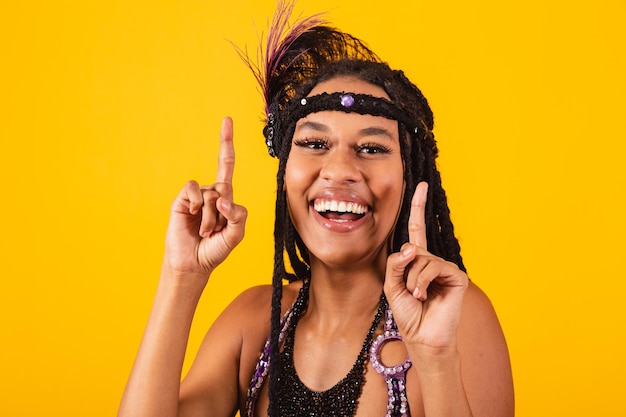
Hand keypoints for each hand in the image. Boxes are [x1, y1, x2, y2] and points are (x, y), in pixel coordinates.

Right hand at [163, 117, 246, 279]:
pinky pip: (193, 191)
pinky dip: (196, 205)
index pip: (226, 165)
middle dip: (221, 212)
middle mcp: (211, 193)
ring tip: (204, 233)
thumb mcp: (235, 235)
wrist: (193, 264)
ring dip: (209, 218)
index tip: (226, 120)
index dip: (226, 143)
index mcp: (225, 197)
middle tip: (214, 231)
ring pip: (211, 194)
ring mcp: (196, 197)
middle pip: (224, 187)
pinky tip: (190, 217)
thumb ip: (237, 216)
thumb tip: (223, 199)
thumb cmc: (215, 250)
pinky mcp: (181, 200)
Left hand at [384, 182, 467, 349]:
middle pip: (413, 247)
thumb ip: (396, 262)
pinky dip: (422, 282)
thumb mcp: (392, 285)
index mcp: (417, 260)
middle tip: (410, 291)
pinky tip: (424, 296)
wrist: (422, 337)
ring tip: (417, 297)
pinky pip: (433, 267)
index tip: (421, 185)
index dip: (419, 206)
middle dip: (405, 270)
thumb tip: (412, 246)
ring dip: (412, 279)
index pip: (417, 228)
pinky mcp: (456, 275)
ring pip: (420, 258)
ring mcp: (445, 267)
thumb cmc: (407, 313)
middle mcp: (432, 260)